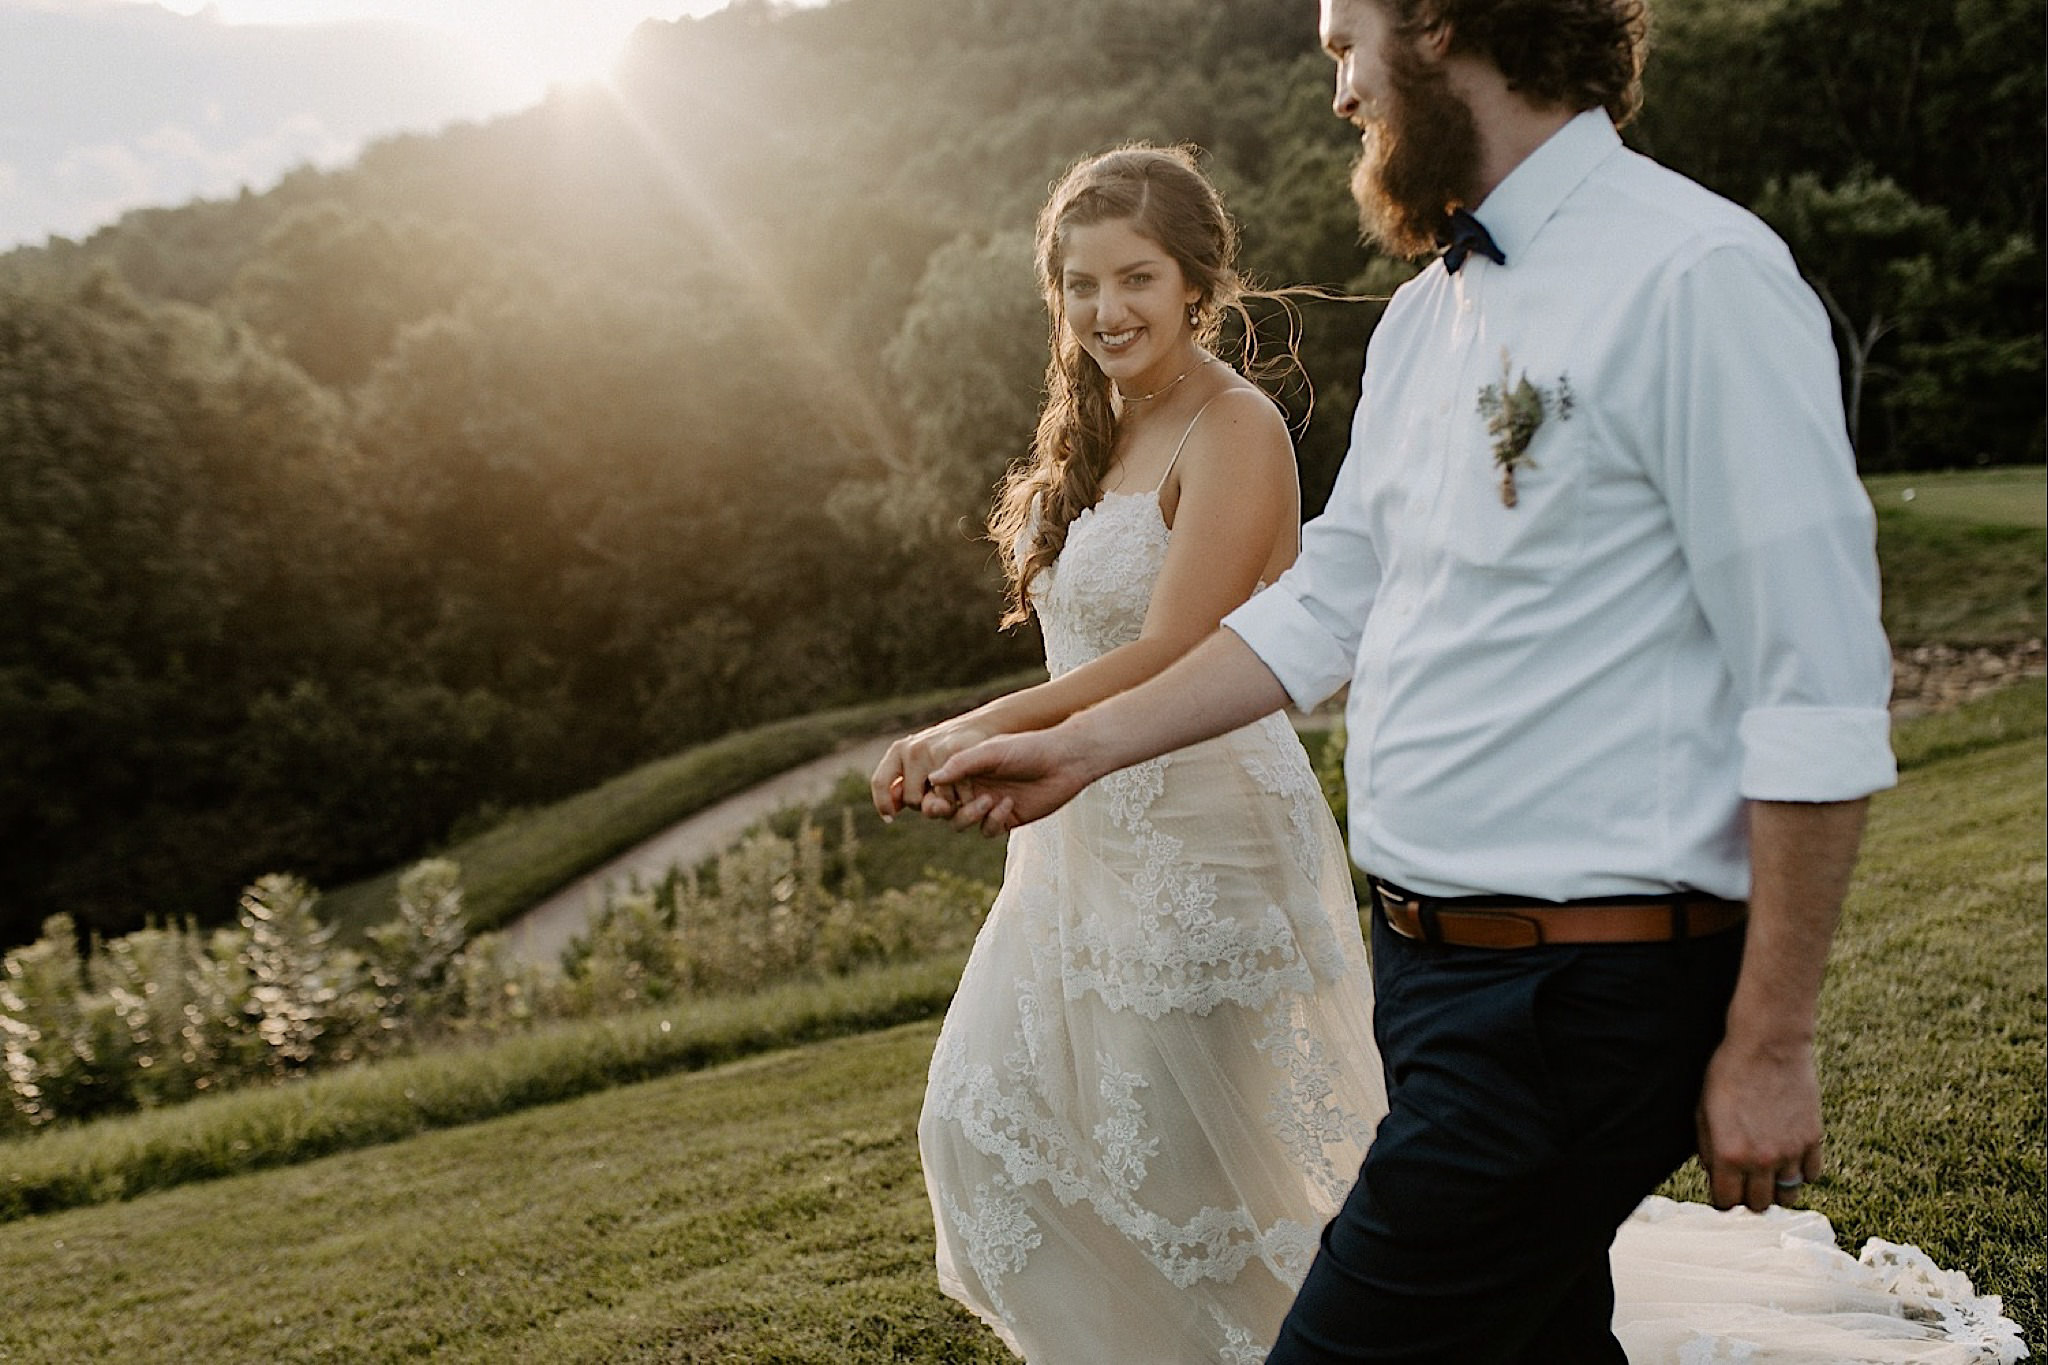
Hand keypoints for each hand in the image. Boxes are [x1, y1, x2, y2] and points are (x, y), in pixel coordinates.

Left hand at [870, 720, 990, 820]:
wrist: (980, 725)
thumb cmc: (944, 749)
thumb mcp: (918, 762)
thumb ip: (903, 786)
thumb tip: (889, 813)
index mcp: (898, 750)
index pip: (880, 782)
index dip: (882, 803)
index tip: (890, 819)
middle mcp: (913, 749)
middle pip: (911, 799)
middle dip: (924, 804)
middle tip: (937, 795)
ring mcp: (934, 752)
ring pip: (935, 800)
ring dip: (947, 804)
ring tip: (955, 792)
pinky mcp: (956, 756)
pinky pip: (955, 795)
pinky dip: (963, 800)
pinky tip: (969, 791)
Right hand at [924, 726, 1098, 836]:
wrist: (1065, 760)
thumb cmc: (1027, 748)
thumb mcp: (991, 751)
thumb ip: (962, 763)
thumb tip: (933, 778)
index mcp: (966, 767)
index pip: (935, 786)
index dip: (931, 792)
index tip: (935, 791)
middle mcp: (973, 786)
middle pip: (942, 808)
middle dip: (941, 809)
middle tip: (946, 805)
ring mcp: (988, 804)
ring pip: (961, 822)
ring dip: (969, 815)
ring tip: (988, 799)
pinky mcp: (1007, 819)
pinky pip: (987, 830)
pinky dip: (993, 820)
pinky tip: (1009, 803)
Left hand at [1695, 1033, 1824, 1212]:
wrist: (1767, 1045)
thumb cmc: (1728, 1073)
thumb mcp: (1703, 1110)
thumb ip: (1708, 1149)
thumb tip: (1716, 1176)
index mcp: (1729, 1155)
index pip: (1727, 1202)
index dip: (1723, 1198)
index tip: (1725, 1189)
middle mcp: (1762, 1160)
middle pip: (1759, 1205)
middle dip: (1749, 1196)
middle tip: (1746, 1180)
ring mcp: (1791, 1152)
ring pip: (1788, 1195)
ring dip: (1777, 1188)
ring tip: (1769, 1171)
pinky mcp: (1813, 1140)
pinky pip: (1811, 1175)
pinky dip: (1801, 1171)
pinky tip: (1789, 1156)